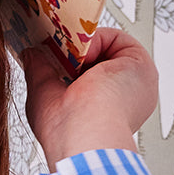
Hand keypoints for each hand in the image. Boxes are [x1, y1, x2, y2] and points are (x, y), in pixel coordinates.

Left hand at [22, 29, 157, 170]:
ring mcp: (134, 82)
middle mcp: (122, 98)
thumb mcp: (44, 95)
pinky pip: (117, 38)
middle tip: (53, 47)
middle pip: (99, 60)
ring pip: (107, 48)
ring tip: (65, 52)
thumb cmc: (67, 130)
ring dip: (82, 46)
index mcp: (102, 111)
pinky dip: (94, 39)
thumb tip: (32, 54)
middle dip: (74, 51)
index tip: (47, 55)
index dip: (66, 63)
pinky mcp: (141, 65)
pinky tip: (81, 53)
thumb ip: (38, 71)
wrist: (86, 136)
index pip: (85, 77)